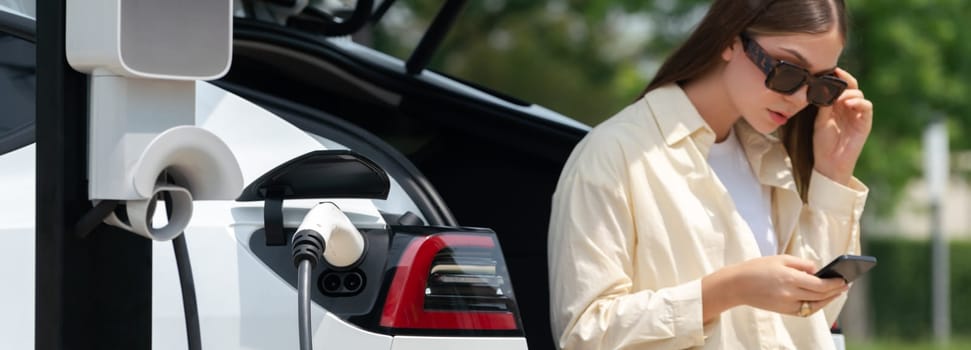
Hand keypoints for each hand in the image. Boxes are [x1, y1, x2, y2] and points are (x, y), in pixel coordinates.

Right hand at [703, 255, 847, 320]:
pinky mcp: (783, 311)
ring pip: (814, 305)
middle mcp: (790, 293)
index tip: (844, 279)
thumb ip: (801, 263)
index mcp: (789, 278)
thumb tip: (817, 269)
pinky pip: (805, 310)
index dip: (834, 283)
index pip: (819, 284)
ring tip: (836, 293)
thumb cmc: (757, 268)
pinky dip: (816, 305)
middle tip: (845, 285)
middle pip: (819, 295)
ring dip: (828, 299)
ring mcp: (786, 304)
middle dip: (835, 290)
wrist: (736, 285)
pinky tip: (821, 299)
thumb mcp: (780, 258)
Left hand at [813, 68, 872, 184]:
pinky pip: (866, 107)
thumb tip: (822, 86)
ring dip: (849, 93)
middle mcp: (848, 107)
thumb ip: (823, 104)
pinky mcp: (865, 123)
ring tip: (839, 97)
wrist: (829, 163)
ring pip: (859, 94)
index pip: (839, 86)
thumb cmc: (822, 143)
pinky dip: (859, 102)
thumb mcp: (820, 120)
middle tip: (835, 76)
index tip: (827, 70)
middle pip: (851, 86)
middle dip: (844, 80)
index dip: (836, 77)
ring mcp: (857, 114)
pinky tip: (849, 103)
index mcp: (836, 105)